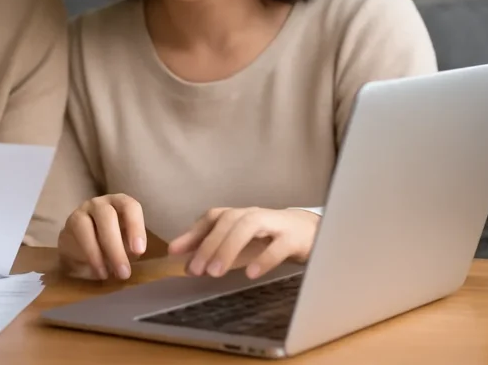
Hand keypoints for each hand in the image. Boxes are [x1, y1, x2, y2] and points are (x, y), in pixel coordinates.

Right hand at [57, 194, 147, 280]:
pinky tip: (98, 271)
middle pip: (107, 215)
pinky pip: (78, 237)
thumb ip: (131, 248)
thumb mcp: (126, 247)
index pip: (130, 206)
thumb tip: (133, 253)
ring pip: (86, 225)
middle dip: (116, 245)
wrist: (82, 252)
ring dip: (99, 252)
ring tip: (108, 274)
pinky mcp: (71, 223)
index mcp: (121, 204)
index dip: (135, 227)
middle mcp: (102, 204)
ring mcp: (83, 211)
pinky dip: (89, 256)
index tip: (139, 250)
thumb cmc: (112, 246)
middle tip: (123, 271)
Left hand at [167, 207, 318, 279]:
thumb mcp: (241, 243)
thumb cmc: (271, 238)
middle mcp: (254, 215)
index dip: (193, 233)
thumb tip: (185, 263)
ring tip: (215, 272)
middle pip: (227, 220)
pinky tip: (251, 273)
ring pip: (248, 226)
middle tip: (196, 270)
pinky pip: (278, 245)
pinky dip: (263, 258)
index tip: (173, 252)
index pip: (212, 218)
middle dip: (209, 244)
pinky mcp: (294, 237)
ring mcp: (275, 224)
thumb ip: (215, 250)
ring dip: (228, 248)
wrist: (314, 233)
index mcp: (240, 216)